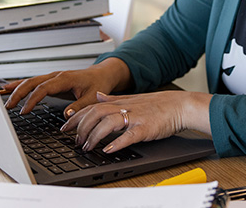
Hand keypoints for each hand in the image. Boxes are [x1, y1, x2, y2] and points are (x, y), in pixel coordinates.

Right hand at [2, 57, 131, 115]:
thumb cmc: (98, 84)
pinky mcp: (51, 80)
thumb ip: (80, 106)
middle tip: (8, 106)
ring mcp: (53, 77)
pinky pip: (33, 82)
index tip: (24, 111)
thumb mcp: (93, 97)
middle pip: (32, 82)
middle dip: (18, 93)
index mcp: (64, 78)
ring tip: (4, 98)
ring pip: (30, 81)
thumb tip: (66, 114)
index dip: (32, 99)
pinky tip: (10, 89)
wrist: (101, 75)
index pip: (43, 89)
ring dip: (17, 89)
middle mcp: (56, 76)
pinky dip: (21, 85)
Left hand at [62, 90, 211, 153]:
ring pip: (108, 123)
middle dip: (81, 127)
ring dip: (94, 135)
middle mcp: (124, 108)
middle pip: (96, 113)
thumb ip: (113, 98)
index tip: (65, 127)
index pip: (92, 107)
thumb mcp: (132, 98)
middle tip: (74, 140)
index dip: (77, 117)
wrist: (179, 106)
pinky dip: (116, 142)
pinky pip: (128, 135)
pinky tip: (107, 150)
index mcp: (120, 102)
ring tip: (86, 146)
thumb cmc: (158, 105)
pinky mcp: (145, 128)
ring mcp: (134, 117)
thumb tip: (97, 95)